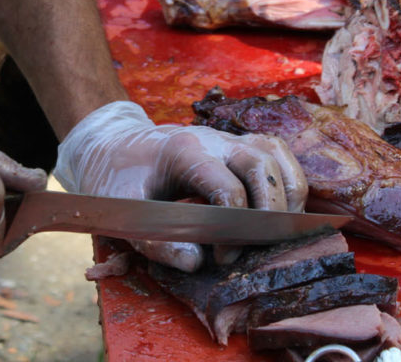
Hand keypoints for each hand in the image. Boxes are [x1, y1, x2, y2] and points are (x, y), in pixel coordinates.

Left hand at [53, 101, 307, 271]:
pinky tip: (284, 208)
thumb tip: (197, 262)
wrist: (111, 143)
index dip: (234, 229)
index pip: (227, 188)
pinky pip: (274, 150)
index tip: (223, 258)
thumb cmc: (117, 177)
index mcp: (182, 151)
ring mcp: (224, 138)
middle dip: (271, 209)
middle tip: (261, 246)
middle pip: (260, 164)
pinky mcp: (233, 144)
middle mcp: (211, 138)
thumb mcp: (122, 210)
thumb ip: (154, 240)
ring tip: (282, 230)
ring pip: (274, 152)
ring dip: (288, 191)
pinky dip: (288, 176)